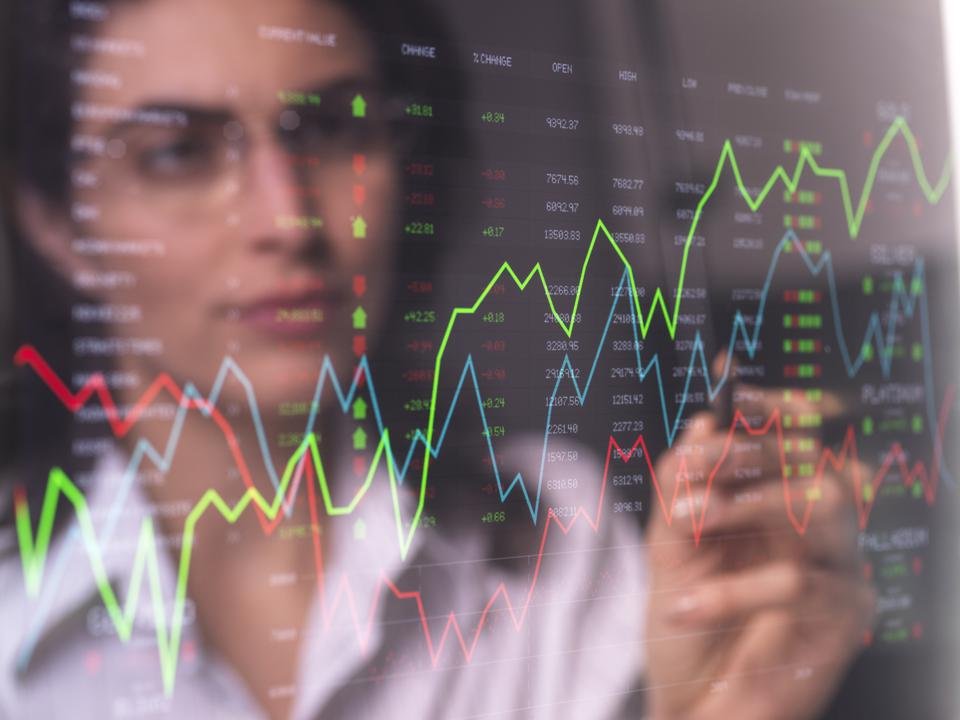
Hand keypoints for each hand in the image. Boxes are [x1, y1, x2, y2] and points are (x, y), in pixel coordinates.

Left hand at [645, 376, 874, 719]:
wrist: (689, 705)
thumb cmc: (684, 626)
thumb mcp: (667, 546)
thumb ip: (682, 484)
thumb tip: (704, 422)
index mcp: (772, 506)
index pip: (794, 441)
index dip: (776, 411)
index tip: (737, 392)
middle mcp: (811, 531)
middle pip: (815, 460)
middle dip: (752, 451)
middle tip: (698, 463)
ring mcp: (834, 571)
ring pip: (822, 504)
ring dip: (747, 504)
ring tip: (690, 521)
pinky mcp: (842, 618)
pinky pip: (799, 582)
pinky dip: (731, 590)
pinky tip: (684, 606)